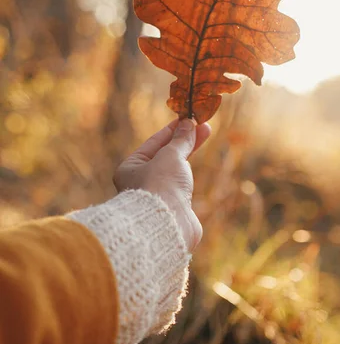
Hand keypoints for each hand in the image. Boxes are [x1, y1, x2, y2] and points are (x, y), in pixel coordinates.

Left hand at [113, 119, 210, 251]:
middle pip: (165, 157)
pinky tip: (195, 176)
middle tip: (204, 127)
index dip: (173, 130)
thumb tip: (189, 124)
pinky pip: (181, 190)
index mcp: (130, 168)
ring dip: (186, 158)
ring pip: (174, 173)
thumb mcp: (171, 155)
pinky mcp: (172, 211)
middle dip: (184, 142)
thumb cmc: (160, 186)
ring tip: (202, 137)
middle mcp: (140, 183)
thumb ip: (181, 140)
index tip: (190, 119)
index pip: (154, 143)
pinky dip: (189, 179)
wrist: (166, 224)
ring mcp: (157, 198)